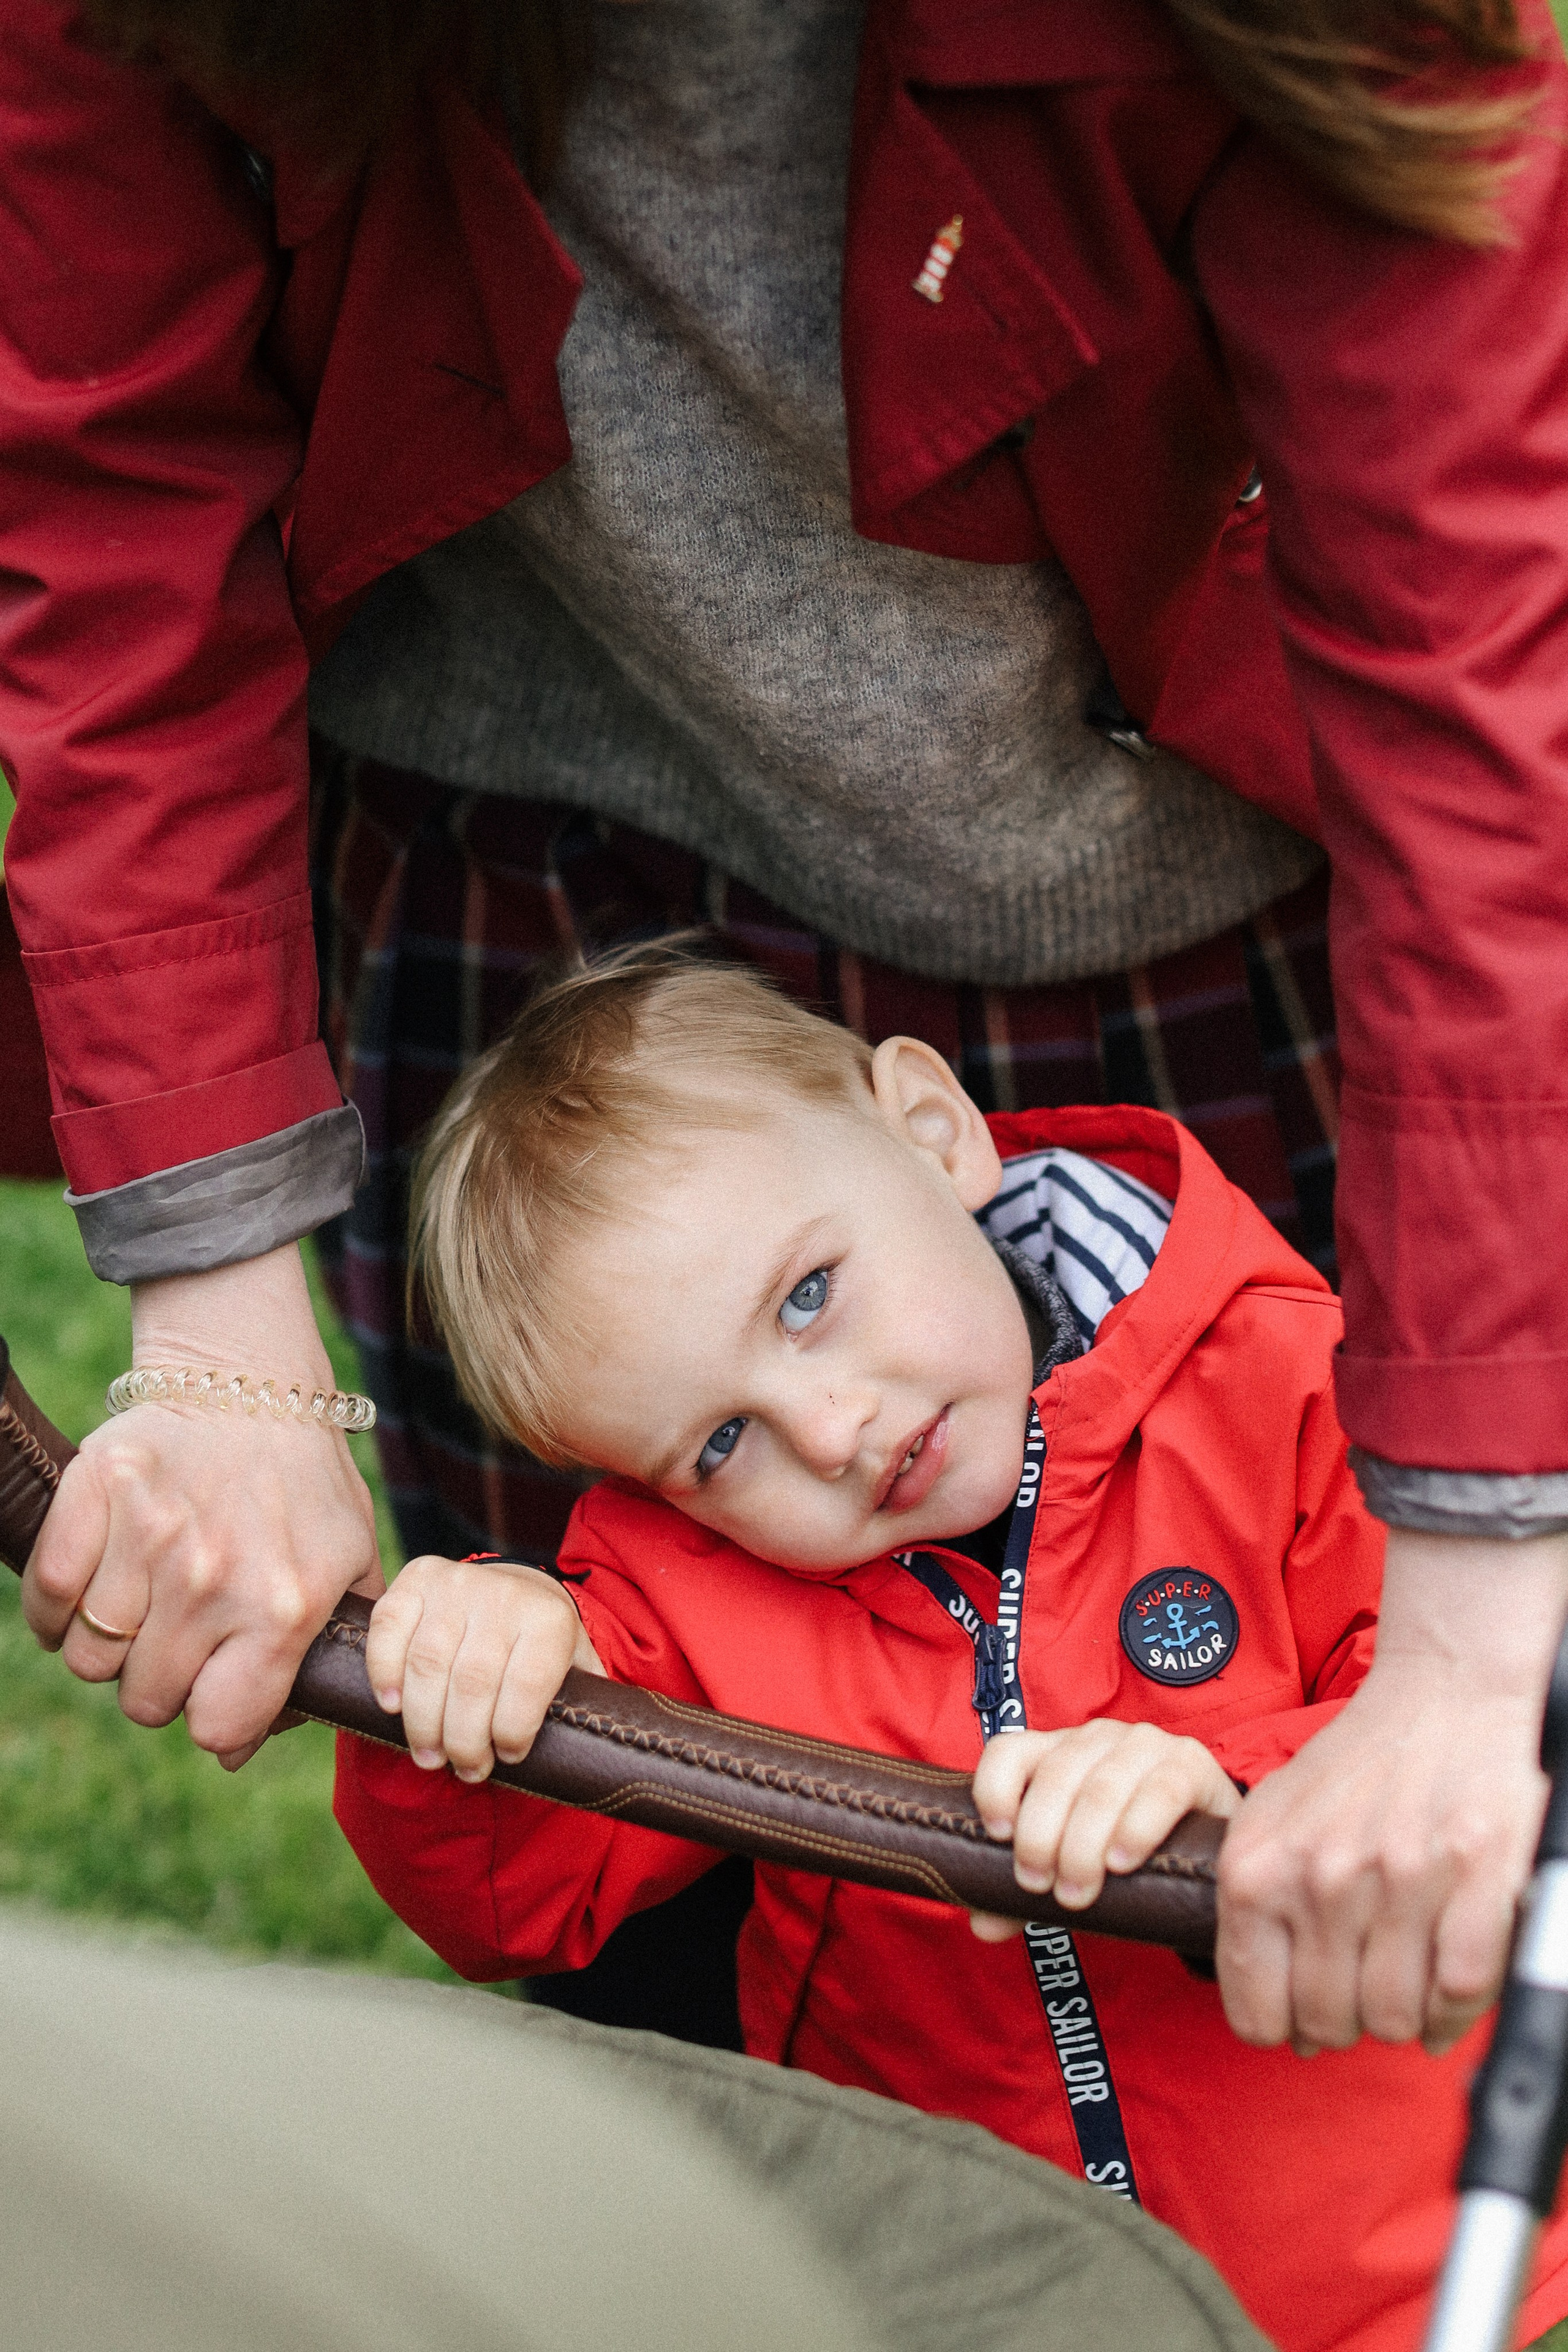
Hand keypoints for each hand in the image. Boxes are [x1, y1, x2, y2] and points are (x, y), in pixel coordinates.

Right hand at [22, 1244, 381, 1764]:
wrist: (249, 1379)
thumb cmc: (305, 1481)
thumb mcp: (347, 1562)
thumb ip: (321, 1656)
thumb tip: (243, 1749)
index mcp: (282, 1607)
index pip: (217, 1728)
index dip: (215, 1720)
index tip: (218, 1689)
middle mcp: (212, 1580)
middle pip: (145, 1700)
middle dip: (162, 1681)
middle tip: (183, 1634)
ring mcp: (147, 1537)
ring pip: (91, 1658)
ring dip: (112, 1643)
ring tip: (147, 1598)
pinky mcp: (91, 1496)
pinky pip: (48, 1600)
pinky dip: (58, 1608)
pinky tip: (98, 1582)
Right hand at [366, 1555, 604, 1781]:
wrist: (512, 1589)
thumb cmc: (540, 1649)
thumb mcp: (575, 1667)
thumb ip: (588, 1702)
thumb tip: (608, 1750)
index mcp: (549, 1617)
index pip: (528, 1683)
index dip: (514, 1731)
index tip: (508, 1757)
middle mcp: (503, 1593)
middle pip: (474, 1681)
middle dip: (465, 1740)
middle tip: (463, 1769)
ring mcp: (456, 1583)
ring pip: (429, 1663)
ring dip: (424, 1722)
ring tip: (430, 1755)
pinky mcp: (416, 1578)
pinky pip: (390, 1628)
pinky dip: (386, 1672)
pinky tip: (393, 1707)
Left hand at [967, 1717, 1239, 1941]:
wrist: (1203, 1844)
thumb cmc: (1122, 1851)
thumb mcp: (1068, 1868)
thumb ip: (1022, 1896)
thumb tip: (984, 1926)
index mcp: (1055, 1751)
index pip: (1009, 1750)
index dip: (994, 1788)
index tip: (996, 1837)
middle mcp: (1096, 1739)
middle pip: (1056, 1776)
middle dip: (1040, 1836)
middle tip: (1040, 1888)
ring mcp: (1145, 1745)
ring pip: (1102, 1787)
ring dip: (1083, 1844)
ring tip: (1076, 1893)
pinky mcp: (1190, 1765)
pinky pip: (1160, 1791)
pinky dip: (1136, 1828)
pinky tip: (1123, 1864)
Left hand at [1217, 1529, 1567, 2055]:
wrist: (1442, 1695)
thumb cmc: (1359, 1766)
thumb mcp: (1274, 1823)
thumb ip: (1262, 1916)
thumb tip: (1286, 2029)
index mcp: (1256, 1865)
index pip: (1255, 2013)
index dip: (1285, 2025)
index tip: (1307, 2009)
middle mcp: (1320, 1875)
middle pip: (1328, 2024)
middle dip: (1349, 2019)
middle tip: (1366, 1981)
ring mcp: (1398, 1878)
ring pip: (1394, 2019)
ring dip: (1405, 2013)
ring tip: (1407, 1969)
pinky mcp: (1473, 1877)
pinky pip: (1459, 1993)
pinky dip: (1457, 2006)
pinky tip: (1448, 1980)